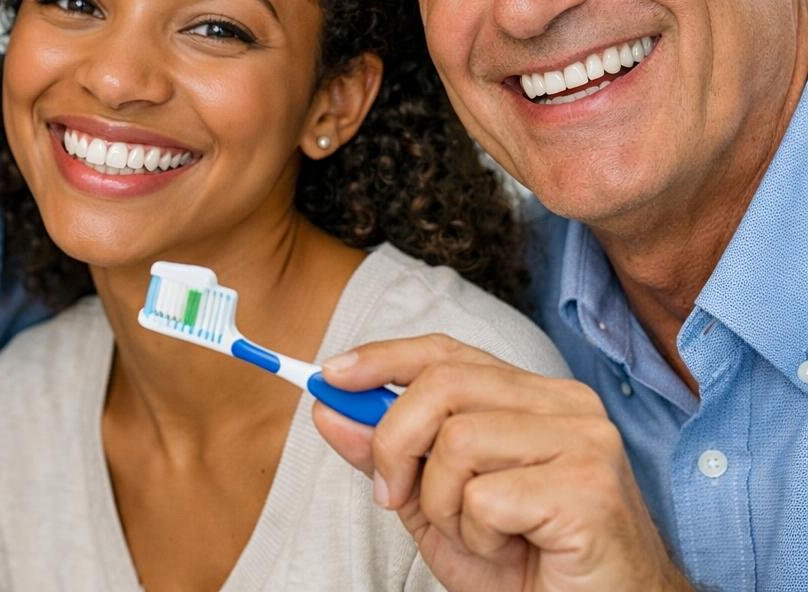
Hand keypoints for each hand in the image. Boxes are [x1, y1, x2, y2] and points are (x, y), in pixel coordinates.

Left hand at [311, 335, 689, 591]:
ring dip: (442, 503)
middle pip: (442, 383)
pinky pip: (487, 497)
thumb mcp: (437, 506)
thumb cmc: (525, 565)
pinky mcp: (589, 489)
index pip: (448, 351)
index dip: (383, 358)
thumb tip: (329, 407)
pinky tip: (512, 551)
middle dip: (394, 441)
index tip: (330, 377)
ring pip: (458, 441)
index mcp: (533, 397)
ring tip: (477, 535)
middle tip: (392, 494)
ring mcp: (584, 442)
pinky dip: (478, 535)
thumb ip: (387, 454)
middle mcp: (565, 405)